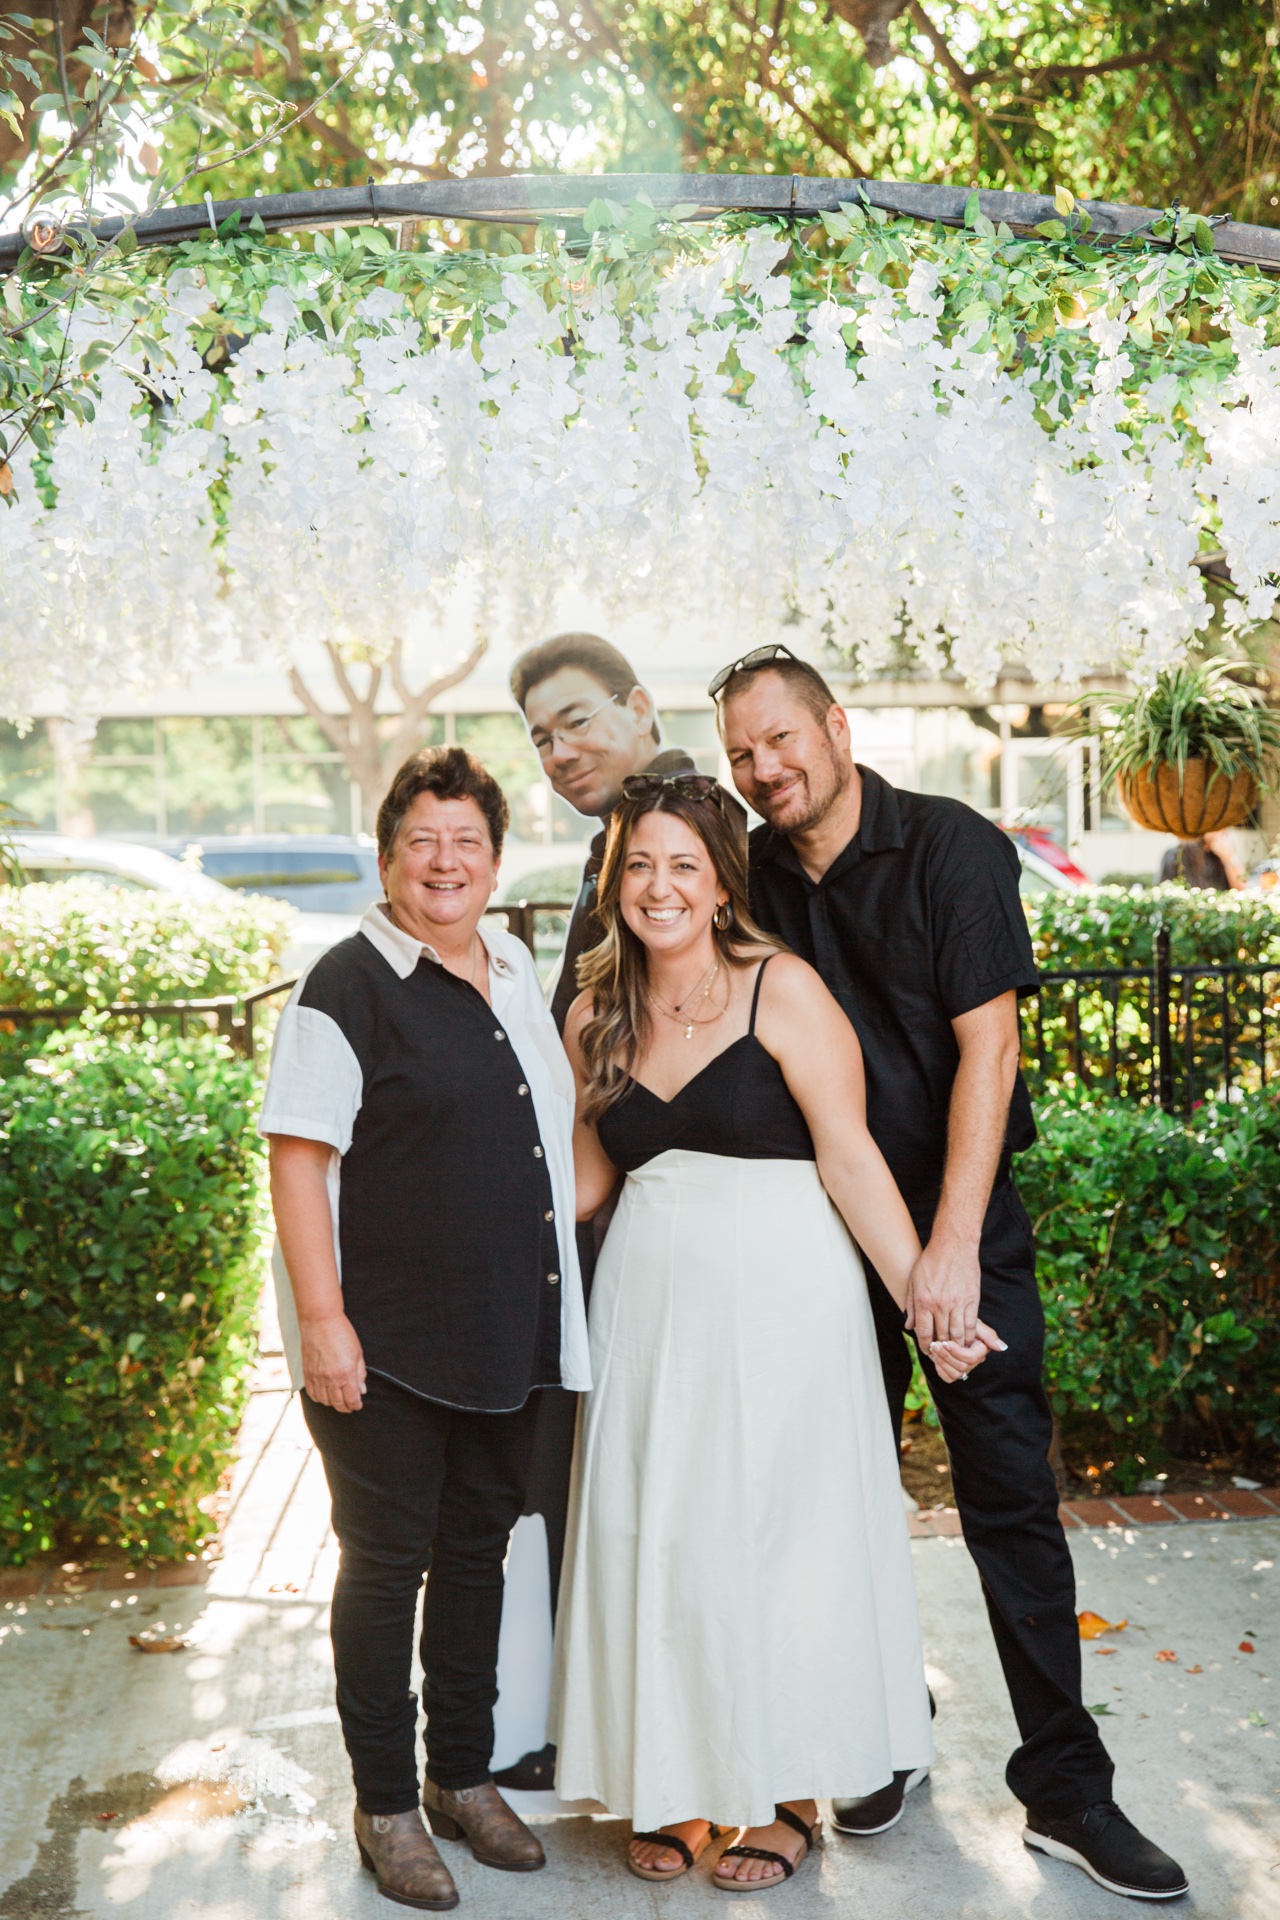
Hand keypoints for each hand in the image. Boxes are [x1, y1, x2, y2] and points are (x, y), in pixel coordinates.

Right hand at [300, 1311, 366, 1412]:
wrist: (320, 1321)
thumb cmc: (341, 1333)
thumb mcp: (358, 1352)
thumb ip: (360, 1373)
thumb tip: (362, 1390)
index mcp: (346, 1374)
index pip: (351, 1399)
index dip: (356, 1405)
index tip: (358, 1405)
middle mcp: (330, 1379)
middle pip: (338, 1403)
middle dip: (345, 1408)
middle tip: (349, 1406)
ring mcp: (317, 1377)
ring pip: (324, 1401)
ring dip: (332, 1404)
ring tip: (338, 1400)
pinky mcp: (307, 1373)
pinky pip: (312, 1393)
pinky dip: (318, 1398)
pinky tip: (324, 1395)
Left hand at [905, 1233, 981, 1348]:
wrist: (952, 1245)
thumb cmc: (930, 1261)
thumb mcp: (914, 1282)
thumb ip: (912, 1306)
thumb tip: (909, 1326)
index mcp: (924, 1301)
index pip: (924, 1333)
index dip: (925, 1346)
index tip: (927, 1351)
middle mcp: (940, 1305)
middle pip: (941, 1337)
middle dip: (941, 1349)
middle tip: (942, 1354)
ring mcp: (957, 1303)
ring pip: (957, 1334)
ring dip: (956, 1345)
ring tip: (954, 1350)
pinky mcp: (971, 1300)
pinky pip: (971, 1325)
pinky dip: (968, 1336)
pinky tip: (966, 1340)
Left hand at [923, 1317, 1005, 1384]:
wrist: (947, 1322)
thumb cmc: (961, 1320)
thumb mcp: (974, 1323)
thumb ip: (988, 1334)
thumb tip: (1003, 1347)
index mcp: (981, 1351)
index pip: (971, 1357)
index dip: (957, 1352)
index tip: (946, 1342)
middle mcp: (974, 1362)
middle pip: (962, 1367)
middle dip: (947, 1356)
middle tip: (935, 1344)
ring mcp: (964, 1368)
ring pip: (955, 1374)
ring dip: (942, 1361)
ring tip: (933, 1348)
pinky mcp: (953, 1371)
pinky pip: (947, 1377)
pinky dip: (939, 1368)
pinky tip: (934, 1356)